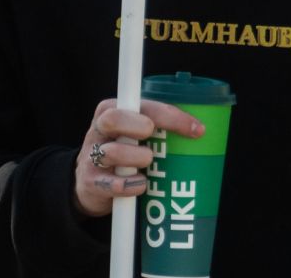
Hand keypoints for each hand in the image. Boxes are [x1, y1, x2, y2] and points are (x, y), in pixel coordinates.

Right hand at [71, 97, 203, 217]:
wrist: (89, 183)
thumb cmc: (122, 152)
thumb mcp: (133, 133)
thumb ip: (156, 127)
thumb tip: (201, 133)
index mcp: (114, 110)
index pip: (141, 104)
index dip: (169, 114)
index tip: (196, 129)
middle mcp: (100, 129)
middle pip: (113, 119)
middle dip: (137, 126)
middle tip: (152, 135)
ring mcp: (92, 155)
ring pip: (112, 152)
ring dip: (136, 158)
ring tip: (147, 163)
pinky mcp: (90, 181)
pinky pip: (109, 184)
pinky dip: (128, 186)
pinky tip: (140, 185)